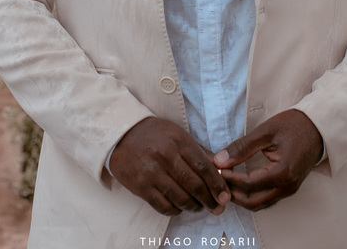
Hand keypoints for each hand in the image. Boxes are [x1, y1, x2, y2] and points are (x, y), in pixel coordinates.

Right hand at [108, 117, 229, 215]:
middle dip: (209, 200)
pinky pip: (163, 206)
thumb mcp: (178, 135)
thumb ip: (199, 153)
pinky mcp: (140, 187)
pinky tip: (180, 207)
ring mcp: (151, 173)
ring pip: (180, 198)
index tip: (225, 196)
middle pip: (194, 185)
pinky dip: (176, 210)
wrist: (121, 135)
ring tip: (199, 207)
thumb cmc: (154, 135)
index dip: (217, 184)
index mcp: (178, 141)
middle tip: (217, 207)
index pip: (203, 167)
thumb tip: (221, 171)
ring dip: (194, 207)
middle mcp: (165, 156)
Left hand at [213, 109, 323, 210]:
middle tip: (218, 179)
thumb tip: (219, 160)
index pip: (248, 185)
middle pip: (252, 202)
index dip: (230, 179)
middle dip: (233, 193)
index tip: (217, 169)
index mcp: (283, 173)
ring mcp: (290, 190)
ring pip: (259, 204)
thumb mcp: (266, 132)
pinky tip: (240, 183)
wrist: (318, 126)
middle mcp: (287, 187)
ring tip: (227, 181)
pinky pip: (267, 198)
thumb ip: (241, 147)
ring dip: (241, 197)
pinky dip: (251, 195)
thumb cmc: (294, 125)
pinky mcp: (289, 188)